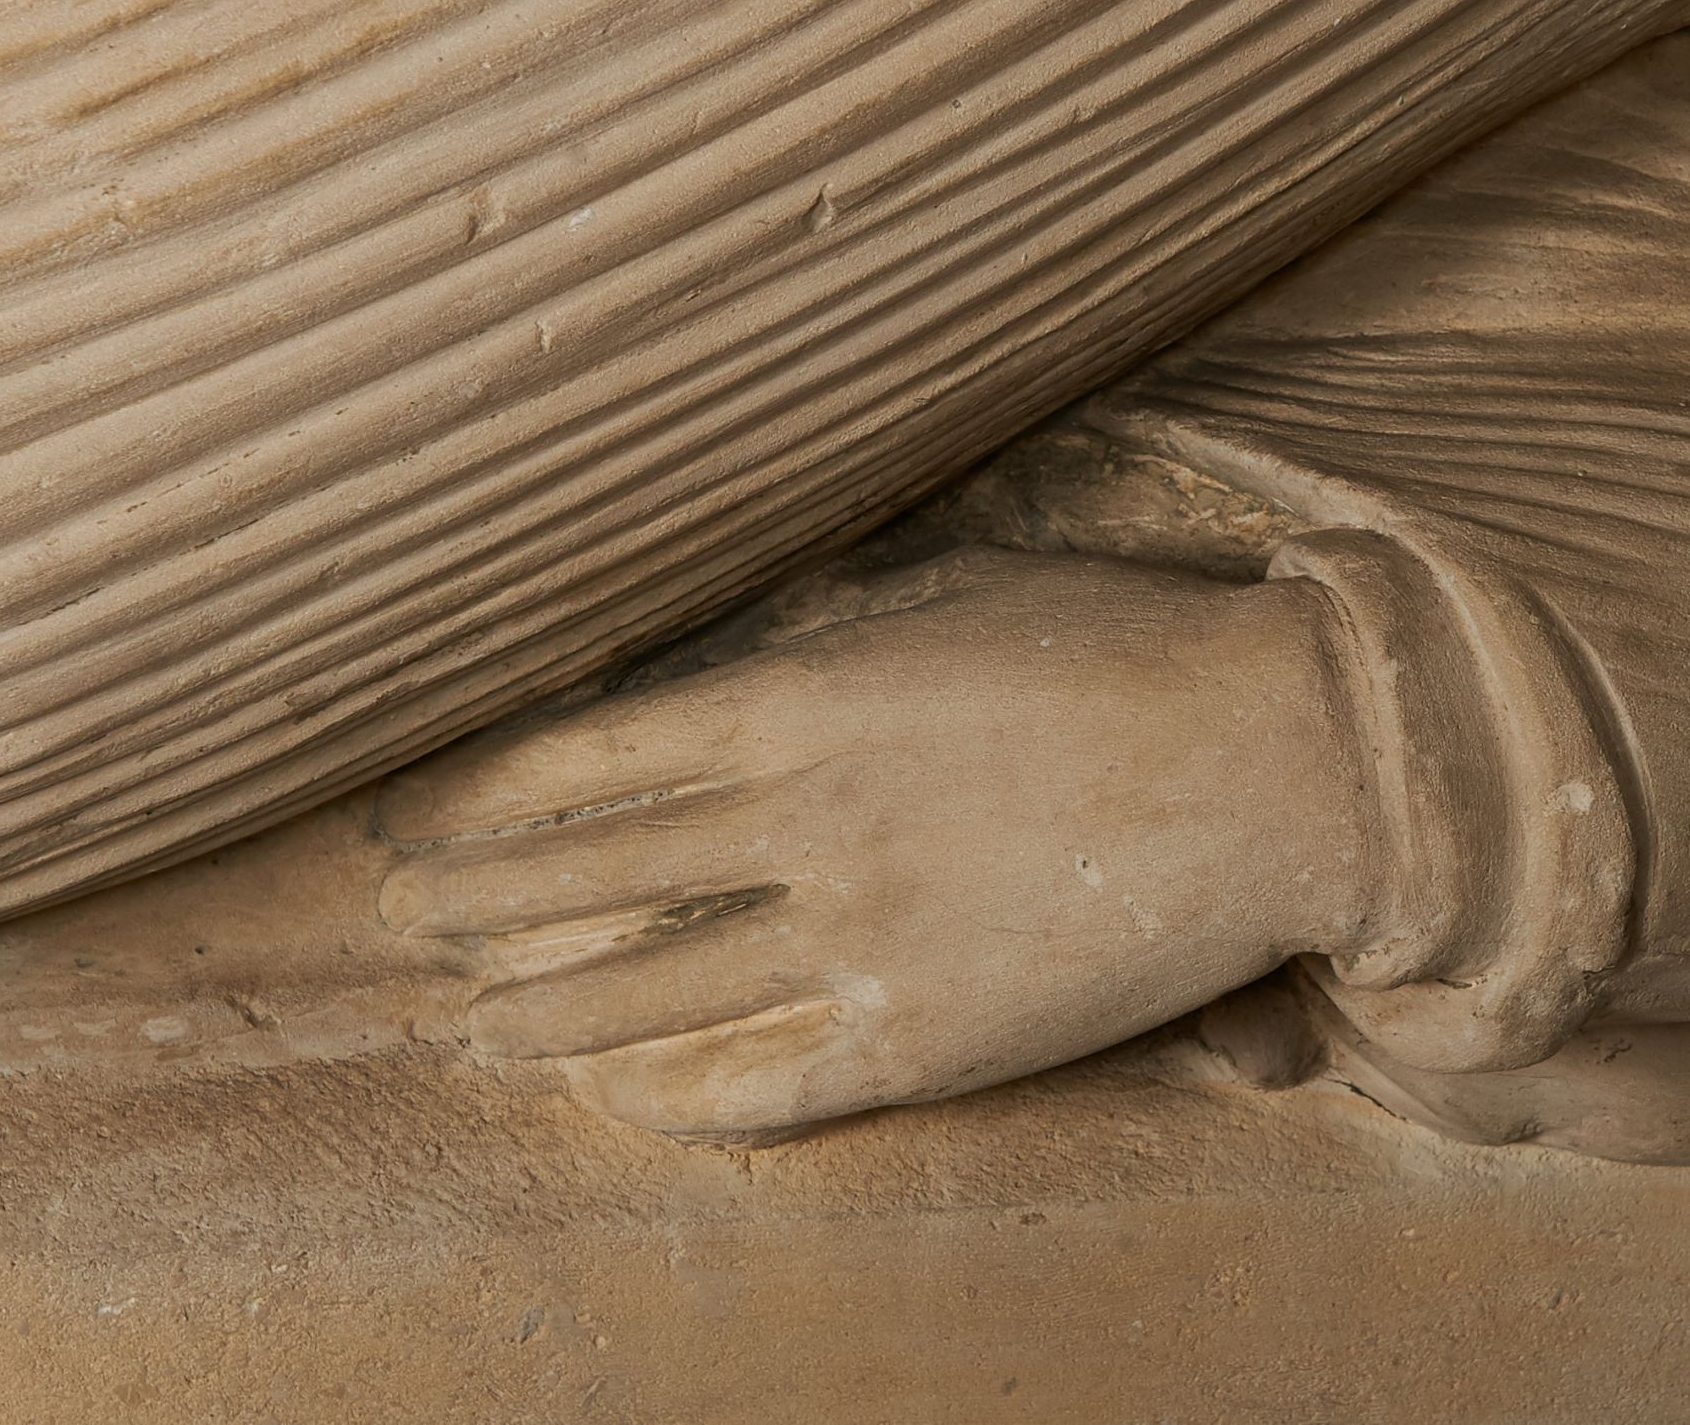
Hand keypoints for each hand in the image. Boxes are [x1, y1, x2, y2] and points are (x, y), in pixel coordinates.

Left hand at [376, 551, 1373, 1141]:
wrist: (1278, 763)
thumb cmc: (1134, 650)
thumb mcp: (966, 589)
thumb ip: (836, 625)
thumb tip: (742, 652)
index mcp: (800, 698)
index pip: (588, 759)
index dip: (484, 800)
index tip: (419, 826)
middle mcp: (801, 821)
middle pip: (592, 879)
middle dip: (480, 909)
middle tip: (411, 932)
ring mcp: (857, 936)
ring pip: (651, 992)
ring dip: (545, 1014)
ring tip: (478, 1028)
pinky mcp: (925, 1035)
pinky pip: (765, 1084)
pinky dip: (679, 1099)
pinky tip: (626, 1100)